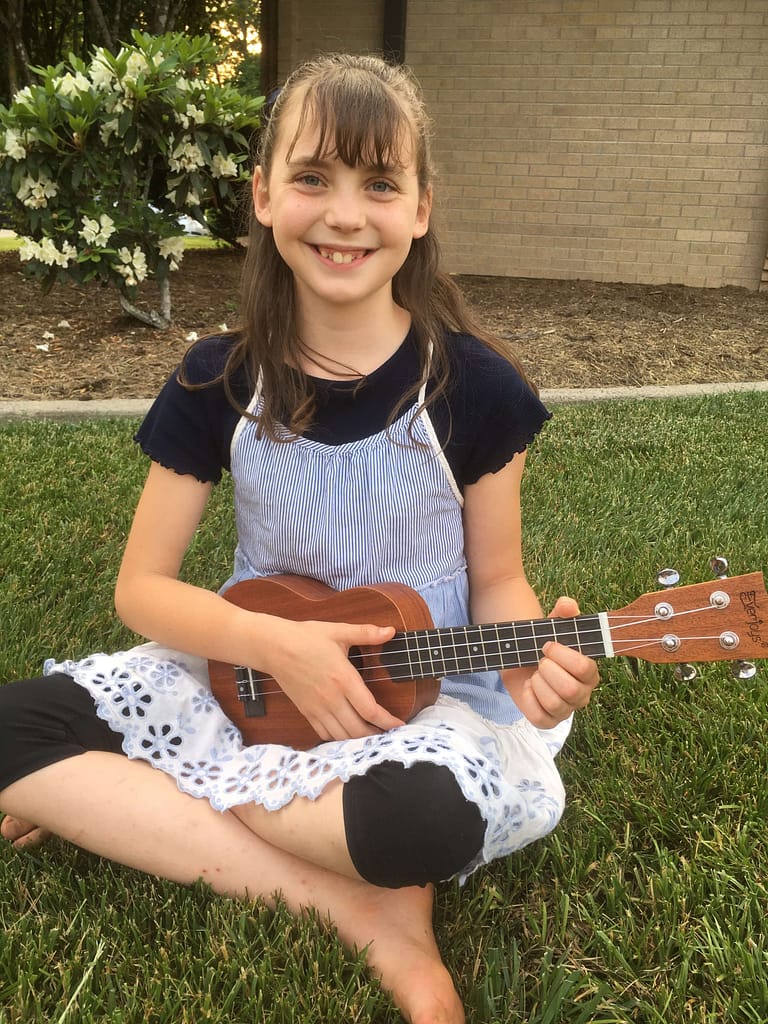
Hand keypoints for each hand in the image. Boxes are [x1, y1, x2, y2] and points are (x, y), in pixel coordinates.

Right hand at [263, 617, 403, 741]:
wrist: (273, 647)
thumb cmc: (305, 637)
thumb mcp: (338, 631)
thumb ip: (366, 633)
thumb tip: (390, 631)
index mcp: (343, 678)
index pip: (370, 709)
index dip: (387, 721)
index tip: (399, 725)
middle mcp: (331, 698)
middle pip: (358, 729)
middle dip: (376, 735)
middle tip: (389, 734)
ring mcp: (317, 708)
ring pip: (342, 735)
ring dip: (359, 740)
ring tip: (372, 737)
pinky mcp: (306, 711)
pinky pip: (325, 733)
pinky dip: (339, 739)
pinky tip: (347, 734)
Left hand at [512, 596, 599, 728]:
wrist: (522, 657)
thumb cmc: (544, 642)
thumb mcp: (553, 623)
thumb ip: (564, 611)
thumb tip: (568, 605)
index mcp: (590, 672)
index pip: (585, 668)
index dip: (562, 655)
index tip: (548, 645)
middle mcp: (582, 693)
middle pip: (571, 690)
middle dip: (549, 670)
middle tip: (540, 660)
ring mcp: (565, 709)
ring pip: (555, 704)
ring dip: (539, 683)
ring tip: (535, 673)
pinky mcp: (547, 720)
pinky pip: (541, 717)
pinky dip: (530, 700)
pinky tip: (529, 687)